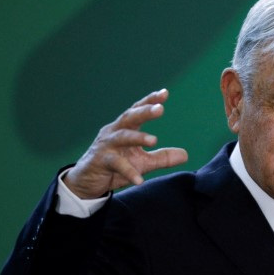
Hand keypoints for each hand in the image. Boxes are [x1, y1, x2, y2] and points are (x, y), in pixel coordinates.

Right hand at [63, 89, 188, 198]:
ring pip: (122, 137)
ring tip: (154, 140)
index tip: (164, 93)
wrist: (88, 181)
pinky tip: (140, 180)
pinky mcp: (101, 161)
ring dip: (138, 137)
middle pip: (129, 117)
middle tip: (160, 109)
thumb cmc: (116, 167)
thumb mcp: (142, 162)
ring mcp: (106, 146)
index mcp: (125, 129)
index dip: (150, 101)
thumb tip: (185, 154)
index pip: (137, 111)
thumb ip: (162, 157)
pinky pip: (116, 165)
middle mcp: (114, 132)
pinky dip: (129, 172)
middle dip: (144, 112)